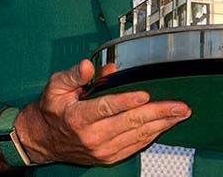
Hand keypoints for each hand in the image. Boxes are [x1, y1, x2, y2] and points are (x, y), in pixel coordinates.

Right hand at [16, 60, 190, 165]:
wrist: (43, 140)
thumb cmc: (53, 110)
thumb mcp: (55, 86)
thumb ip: (73, 75)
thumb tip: (87, 66)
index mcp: (78, 117)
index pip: (106, 108)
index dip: (127, 101)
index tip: (145, 94)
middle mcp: (92, 136)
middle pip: (129, 123)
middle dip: (158, 113)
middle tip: (178, 106)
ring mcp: (102, 150)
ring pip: (137, 136)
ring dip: (161, 124)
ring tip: (179, 114)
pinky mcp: (109, 157)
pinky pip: (135, 146)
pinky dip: (152, 135)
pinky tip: (165, 125)